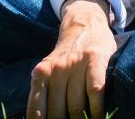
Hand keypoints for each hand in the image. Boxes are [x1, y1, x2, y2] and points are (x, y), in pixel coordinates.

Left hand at [27, 0, 116, 118]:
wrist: (84, 24)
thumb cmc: (67, 56)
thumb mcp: (48, 70)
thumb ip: (43, 92)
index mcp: (41, 73)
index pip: (36, 109)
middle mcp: (56, 69)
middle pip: (57, 112)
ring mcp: (75, 64)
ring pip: (76, 106)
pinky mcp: (95, 60)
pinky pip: (95, 91)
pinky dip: (97, 110)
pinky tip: (98, 117)